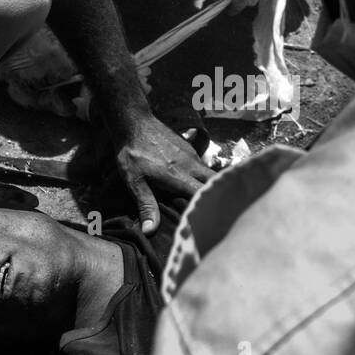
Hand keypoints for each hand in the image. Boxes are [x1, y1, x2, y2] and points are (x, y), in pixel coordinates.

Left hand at [114, 114, 214, 232]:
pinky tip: (197, 182)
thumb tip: (150, 231)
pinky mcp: (189, 148)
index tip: (216, 220)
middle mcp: (191, 166)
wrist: (134, 122)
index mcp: (178, 177)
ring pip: (210, 173)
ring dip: (212, 185)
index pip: (203, 195)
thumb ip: (146, 205)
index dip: (210, 207)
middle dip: (220, 195)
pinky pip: (202, 164)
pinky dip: (204, 175)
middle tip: (222, 211)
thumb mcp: (134, 181)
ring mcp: (192, 155)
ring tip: (212, 200)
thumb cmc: (132, 154)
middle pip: (214, 182)